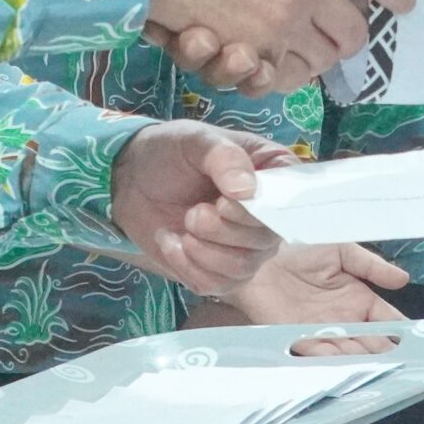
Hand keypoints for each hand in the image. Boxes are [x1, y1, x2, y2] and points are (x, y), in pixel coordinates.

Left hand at [109, 121, 286, 296]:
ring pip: (243, 267)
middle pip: (266, 240)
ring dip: (204, 251)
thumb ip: (223, 157)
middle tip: (193, 213)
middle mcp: (266, 214)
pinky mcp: (219, 269)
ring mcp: (245, 245)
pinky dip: (187, 267)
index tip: (225, 202)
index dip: (262, 210)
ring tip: (182, 227)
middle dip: (223, 231)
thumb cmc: (170, 151)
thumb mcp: (194, 139)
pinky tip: (171, 242)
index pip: (292, 200)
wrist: (131, 179)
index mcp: (271, 172)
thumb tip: (248, 190)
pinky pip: (217, 284)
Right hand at [130, 0, 410, 96]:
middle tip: (327, 23)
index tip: (401, 1)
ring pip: (323, 59)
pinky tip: (263, 54)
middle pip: (356, 31)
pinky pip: (284, 78)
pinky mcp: (252, 53)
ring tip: (288, 35)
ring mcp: (281, 22)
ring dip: (311, 54)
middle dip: (345, 32)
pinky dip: (279, 73)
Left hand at [193, 240, 411, 357]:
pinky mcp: (297, 340)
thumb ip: (371, 265)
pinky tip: (346, 364)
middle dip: (389, 357)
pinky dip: (333, 361)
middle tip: (407, 367)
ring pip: (350, 354)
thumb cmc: (299, 247)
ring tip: (381, 370)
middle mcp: (344, 321)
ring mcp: (322, 334)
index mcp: (359, 300)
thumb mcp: (341, 250)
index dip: (406, 335)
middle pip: (373, 345)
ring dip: (364, 362)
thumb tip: (403, 280)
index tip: (423, 347)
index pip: (388, 322)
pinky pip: (319, 355)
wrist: (257, 252)